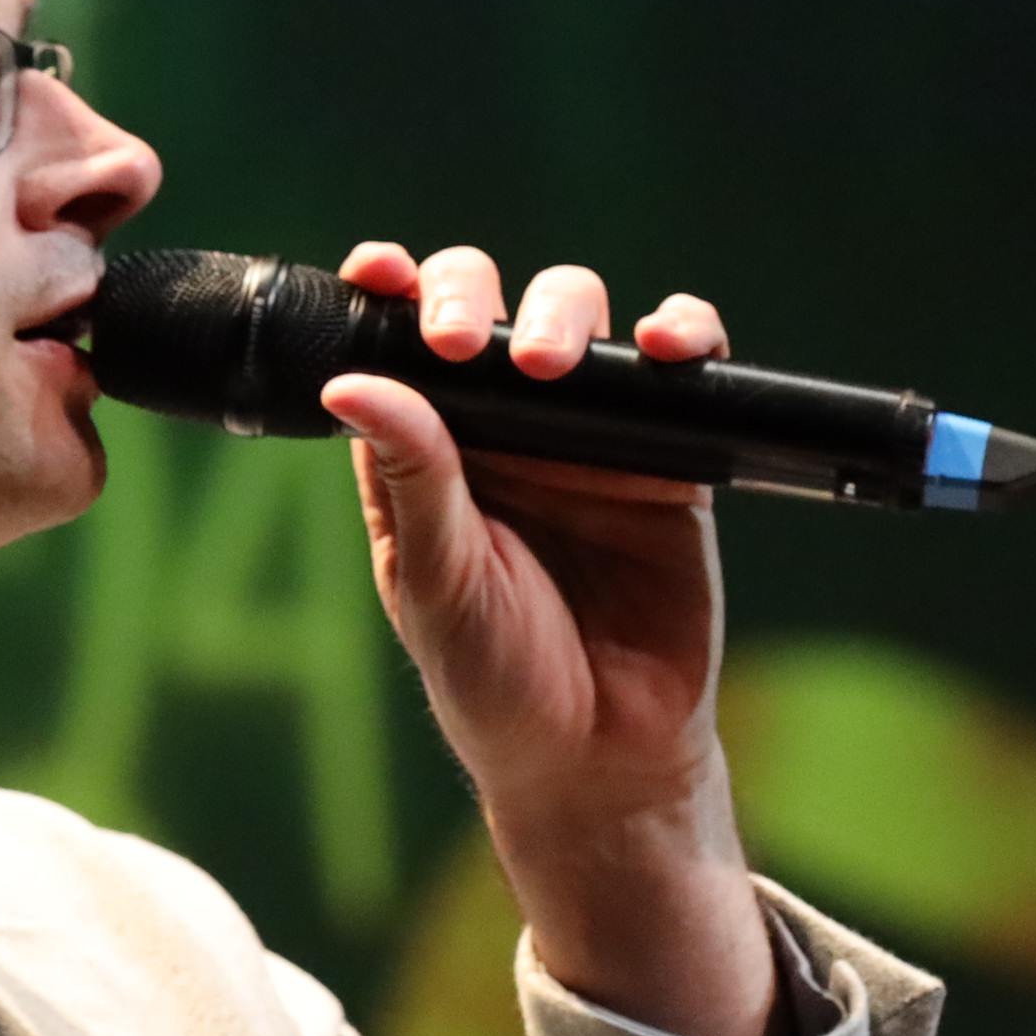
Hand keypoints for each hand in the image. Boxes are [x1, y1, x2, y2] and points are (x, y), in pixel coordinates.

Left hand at [321, 240, 774, 1035]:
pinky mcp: (667, 457)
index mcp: (423, 451)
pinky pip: (677, 372)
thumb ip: (412, 481)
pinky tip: (671, 350)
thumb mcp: (438, 584)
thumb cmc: (496, 684)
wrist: (603, 762)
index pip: (396, 344)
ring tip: (554, 363)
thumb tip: (351, 382)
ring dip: (567, 310)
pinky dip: (684, 338)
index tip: (377, 273)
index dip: (388, 292)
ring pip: (580, 317)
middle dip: (474, 295)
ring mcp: (586, 437)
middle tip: (468, 343)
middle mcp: (500, 429)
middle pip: (487, 308)